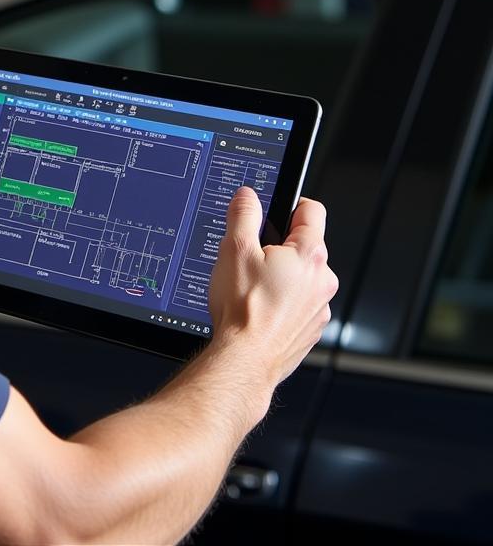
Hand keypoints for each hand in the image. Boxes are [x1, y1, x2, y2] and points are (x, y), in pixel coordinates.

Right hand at [208, 187, 338, 386]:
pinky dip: (283, 301)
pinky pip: (300, 303)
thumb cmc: (243, 309)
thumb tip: (248, 196)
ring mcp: (320, 307)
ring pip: (302, 276)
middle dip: (279, 245)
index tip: (276, 207)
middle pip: (305, 245)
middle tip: (252, 255)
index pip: (311, 210)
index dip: (291, 202)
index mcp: (309, 254)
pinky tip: (260, 308)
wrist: (245, 359)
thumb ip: (244, 214)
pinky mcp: (311, 328)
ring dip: (282, 275)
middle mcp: (323, 280)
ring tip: (253, 286)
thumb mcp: (234, 248)